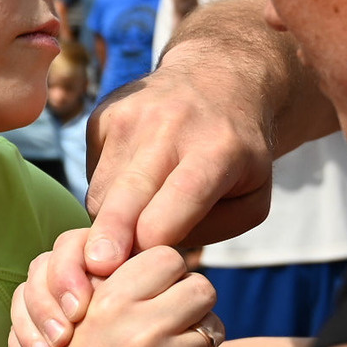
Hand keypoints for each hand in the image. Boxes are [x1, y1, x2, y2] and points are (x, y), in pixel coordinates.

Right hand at [1, 238, 219, 346]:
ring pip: (212, 327)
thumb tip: (173, 264)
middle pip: (201, 288)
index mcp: (111, 303)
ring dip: (195, 336)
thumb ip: (123, 287)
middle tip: (171, 317)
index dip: (166, 272)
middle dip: (189, 301)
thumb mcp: (82, 318)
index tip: (156, 289)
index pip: (169, 259)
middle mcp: (142, 330)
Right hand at [84, 55, 279, 269]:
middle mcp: (170, 126)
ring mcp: (129, 117)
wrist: (218, 78)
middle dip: (111, 233)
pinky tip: (133, 185)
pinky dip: (108, 195)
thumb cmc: (239, 155)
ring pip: (103, 192)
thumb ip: (215, 230)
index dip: (156, 234)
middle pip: (129, 192)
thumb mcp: (254, 196)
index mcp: (219, 148)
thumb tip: (155, 249)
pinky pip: (92, 176)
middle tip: (95, 267)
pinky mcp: (101, 116)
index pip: (182, 195)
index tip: (136, 263)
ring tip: (139, 222)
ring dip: (113, 222)